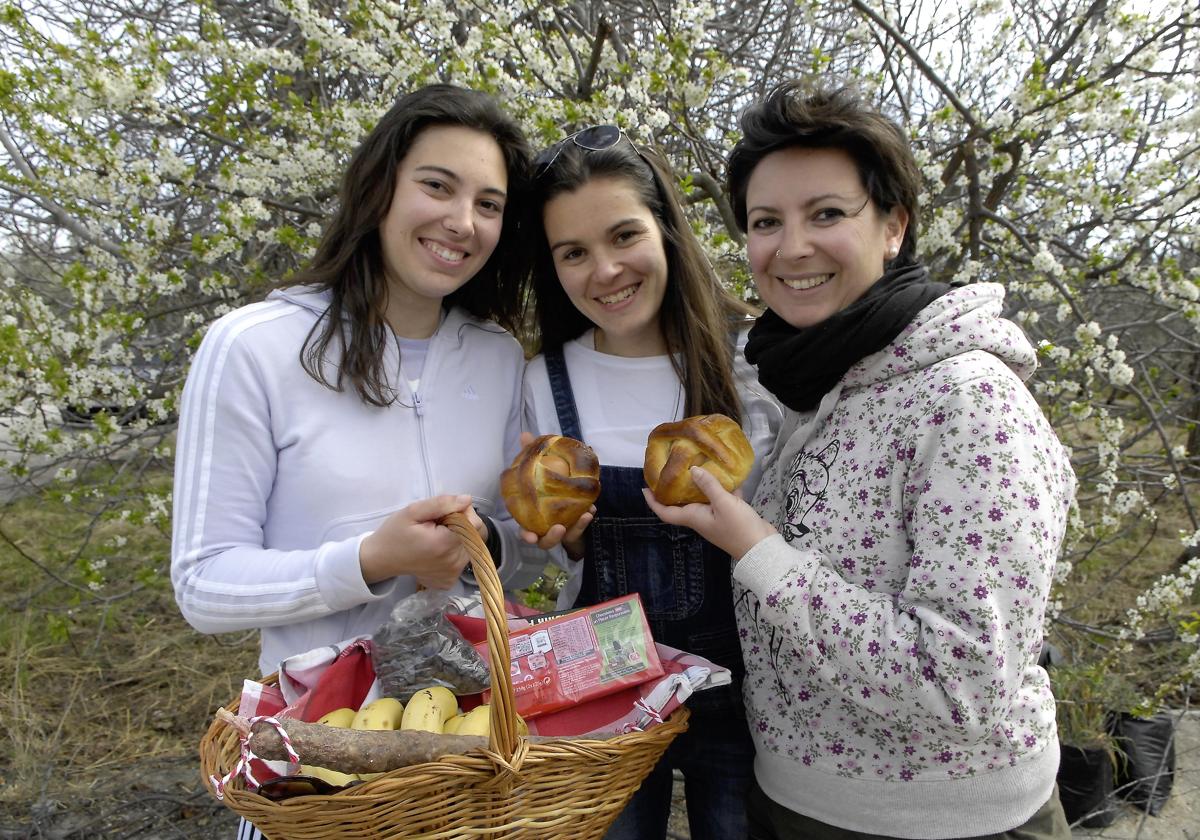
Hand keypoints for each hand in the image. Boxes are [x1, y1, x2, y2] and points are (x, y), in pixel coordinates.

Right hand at [359, 494, 475, 588]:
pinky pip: (463, 559)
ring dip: (459, 537)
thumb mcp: (413, 511)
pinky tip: (438, 549)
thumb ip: (442, 503)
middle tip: (439, 524)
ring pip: (471, 547)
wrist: (382, 559)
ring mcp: (453, 574)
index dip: (464, 513)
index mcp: (445, 544)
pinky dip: (455, 551)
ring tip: (437, 536)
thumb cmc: (395, 532)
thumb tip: (467, 500)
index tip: (446, 512)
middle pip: (475, 536)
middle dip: (462, 525)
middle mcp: (453, 562)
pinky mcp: (450, 580)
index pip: (475, 524)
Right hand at [515, 431, 592, 557]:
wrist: (564, 495)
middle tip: (559, 529)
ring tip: (585, 515)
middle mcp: (546, 527)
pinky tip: (591, 509)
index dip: (526, 535)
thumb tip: (525, 434)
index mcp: (532, 518)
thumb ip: (532, 455)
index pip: (526, 530)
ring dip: (576, 528)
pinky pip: (580, 528)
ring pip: (568, 537)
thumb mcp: (540, 469)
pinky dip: (585, 520)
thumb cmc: (545, 486)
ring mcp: (562, 530)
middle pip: (546, 541)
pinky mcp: (576, 529)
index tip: (529, 536)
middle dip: (551, 538)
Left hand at [643, 466, 776, 560]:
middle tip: (673, 468)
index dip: (653, 502)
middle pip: (682, 503)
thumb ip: (708, 486)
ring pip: (703, 498)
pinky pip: (721, 499)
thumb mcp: (723, 504)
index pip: (666, 512)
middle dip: (676, 487)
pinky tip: (729, 473)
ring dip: (701, 484)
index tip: (645, 488)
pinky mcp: (730, 516)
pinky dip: (724, 488)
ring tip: (699, 464)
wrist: (762, 549)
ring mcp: (715, 518)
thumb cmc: (739, 528)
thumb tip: (692, 470)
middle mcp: (701, 518)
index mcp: (694, 518)